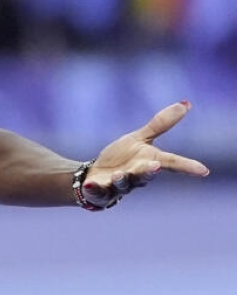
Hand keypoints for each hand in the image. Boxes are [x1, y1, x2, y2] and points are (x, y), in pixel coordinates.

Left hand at [82, 101, 209, 207]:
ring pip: (122, 183)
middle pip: (145, 174)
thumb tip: (186, 103)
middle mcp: (137, 176)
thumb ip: (160, 125)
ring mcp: (119, 185)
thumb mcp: (139, 139)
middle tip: (155, 165)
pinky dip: (95, 188)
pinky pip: (98, 191)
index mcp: (149, 161)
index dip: (187, 167)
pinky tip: (90, 184)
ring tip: (119, 174)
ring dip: (122, 179)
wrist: (96, 176)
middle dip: (149, 171)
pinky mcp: (100, 190)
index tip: (203, 171)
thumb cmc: (122, 158)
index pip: (171, 163)